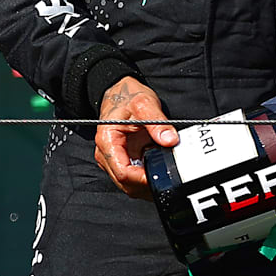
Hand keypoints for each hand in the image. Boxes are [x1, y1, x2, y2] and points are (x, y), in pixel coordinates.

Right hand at [93, 76, 178, 198]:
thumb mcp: (144, 102)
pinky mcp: (123, 158)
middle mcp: (106, 154)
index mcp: (107, 141)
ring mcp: (113, 158)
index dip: (142, 179)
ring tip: (165, 172)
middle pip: (125, 182)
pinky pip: (134, 176)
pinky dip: (146, 176)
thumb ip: (157, 122)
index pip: (123, 172)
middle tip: (168, 177)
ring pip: (129, 184)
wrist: (120, 91)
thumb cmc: (127, 96)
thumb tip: (170, 139)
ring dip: (146, 183)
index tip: (161, 176)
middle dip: (146, 184)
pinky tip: (158, 168)